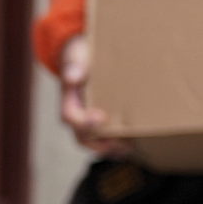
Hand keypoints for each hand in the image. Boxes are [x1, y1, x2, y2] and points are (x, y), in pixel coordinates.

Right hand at [57, 37, 132, 155]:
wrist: (83, 57)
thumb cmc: (80, 56)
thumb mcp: (75, 56)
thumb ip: (74, 65)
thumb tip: (73, 76)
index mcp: (67, 101)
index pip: (70, 118)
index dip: (85, 122)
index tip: (102, 117)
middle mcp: (76, 115)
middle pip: (83, 138)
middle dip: (102, 143)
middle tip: (123, 142)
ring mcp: (87, 121)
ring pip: (95, 143)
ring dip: (112, 148)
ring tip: (131, 147)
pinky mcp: (99, 123)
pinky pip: (105, 140)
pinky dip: (118, 145)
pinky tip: (134, 143)